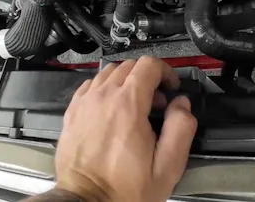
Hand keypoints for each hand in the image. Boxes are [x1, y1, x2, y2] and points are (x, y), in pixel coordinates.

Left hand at [54, 56, 197, 201]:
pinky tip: (111, 108)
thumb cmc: (122, 189)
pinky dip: (103, 89)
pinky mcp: (72, 113)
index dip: (165, 72)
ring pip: (107, 73)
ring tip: (134, 105)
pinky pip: (89, 86)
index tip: (170, 86)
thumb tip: (181, 106)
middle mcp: (103, 98)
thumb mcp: (167, 166)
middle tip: (156, 101)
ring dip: (125, 81)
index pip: (148, 65)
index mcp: (128, 105)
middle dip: (147, 77)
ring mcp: (84, 103)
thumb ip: (181, 129)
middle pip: (128, 66)